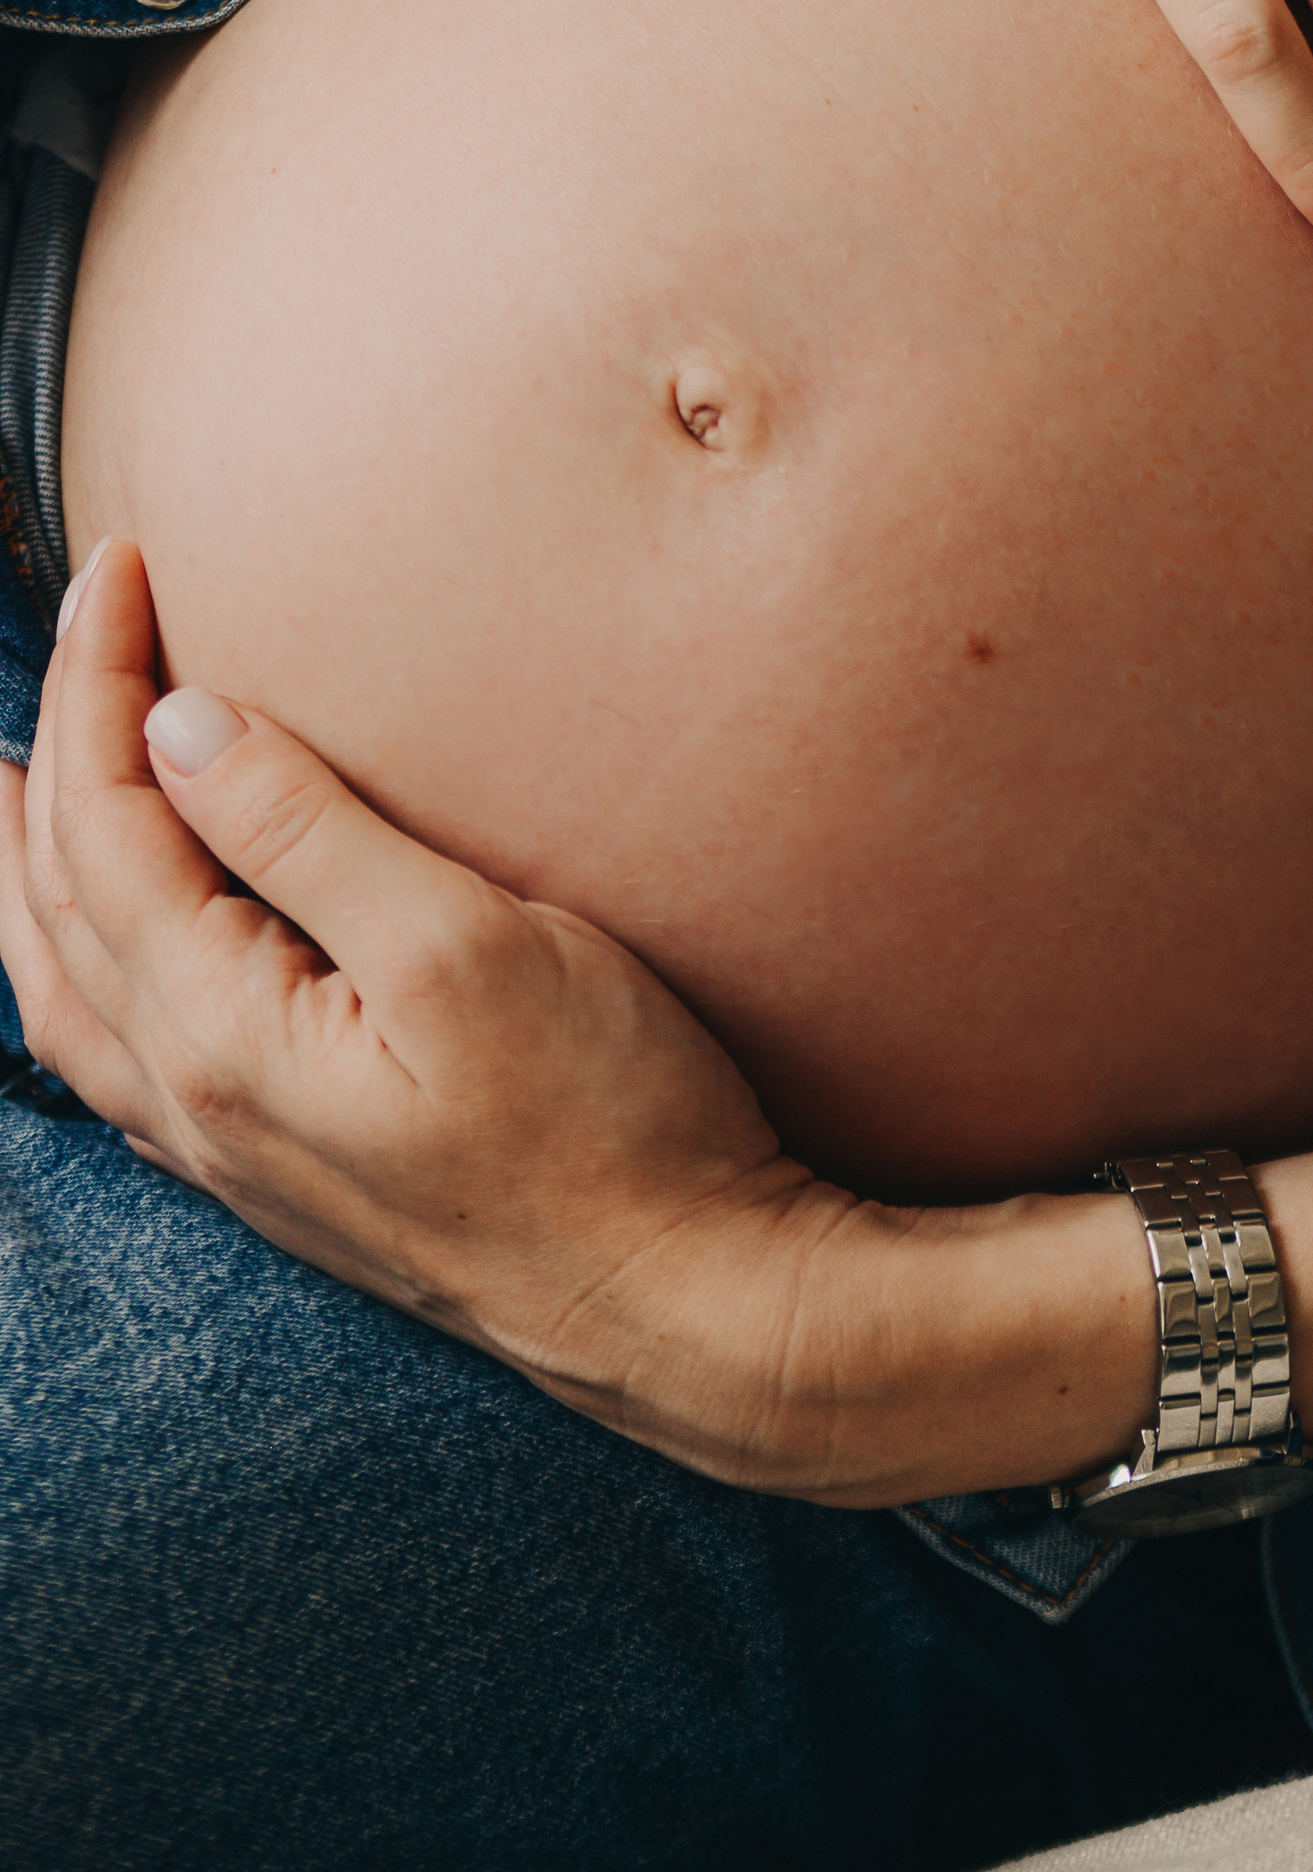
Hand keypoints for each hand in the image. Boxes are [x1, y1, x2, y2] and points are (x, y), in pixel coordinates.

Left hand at [0, 540, 854, 1483]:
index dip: (104, 680)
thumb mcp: (470, 947)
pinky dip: (77, 974)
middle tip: (70, 638)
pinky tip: (107, 961)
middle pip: (58, 900)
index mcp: (219, 1033)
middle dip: (48, 756)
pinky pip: (116, 1060)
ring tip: (15, 795)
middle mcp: (194, 1103)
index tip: (124, 563)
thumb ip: (308, 835)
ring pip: (66, 991)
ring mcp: (235, 1155)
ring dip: (29, 878)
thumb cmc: (610, 1126)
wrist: (687, 1307)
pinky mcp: (287, 1181)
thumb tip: (177, 731)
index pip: (106, 820)